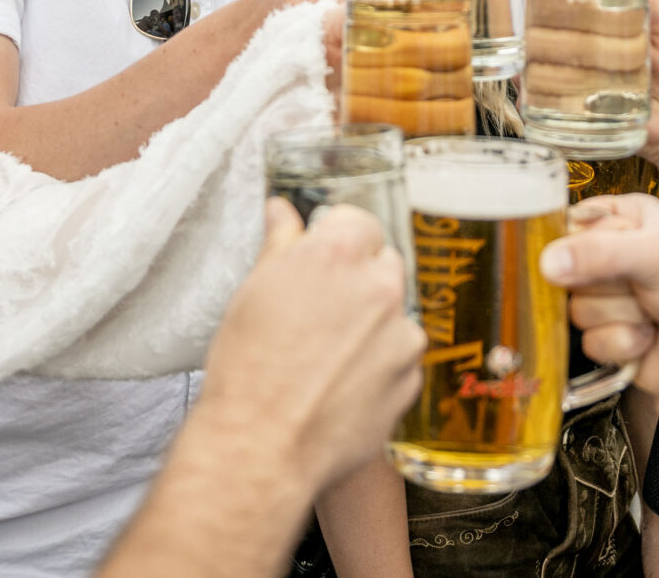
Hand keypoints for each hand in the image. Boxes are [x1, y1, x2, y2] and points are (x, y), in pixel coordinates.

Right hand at [191, 199, 425, 497]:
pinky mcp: (411, 378)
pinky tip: (342, 386)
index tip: (324, 261)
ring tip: (327, 359)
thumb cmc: (248, 369)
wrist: (261, 446)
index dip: (339, 241)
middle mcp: (379, 287)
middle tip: (321, 313)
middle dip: (359, 282)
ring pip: (394, 316)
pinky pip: (400, 360)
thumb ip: (281, 244)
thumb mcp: (253, 292)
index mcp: (339, 254)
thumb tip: (282, 212)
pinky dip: (379, 367)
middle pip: (383, 265)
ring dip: (371, 328)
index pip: (360, 222)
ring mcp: (401, 335)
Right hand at [541, 193, 658, 412]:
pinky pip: (590, 345)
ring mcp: (612, 300)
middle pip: (566, 273)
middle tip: (644, 288)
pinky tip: (651, 340)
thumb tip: (547, 262)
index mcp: (624, 219)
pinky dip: (623, 346)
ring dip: (620, 320)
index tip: (599, 257)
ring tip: (654, 314)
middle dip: (608, 288)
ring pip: (577, 312)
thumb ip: (600, 253)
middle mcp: (612, 256)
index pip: (567, 224)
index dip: (576, 245)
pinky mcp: (613, 340)